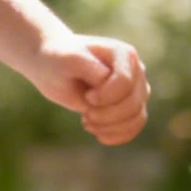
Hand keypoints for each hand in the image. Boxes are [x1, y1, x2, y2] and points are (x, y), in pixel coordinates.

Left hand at [31, 36, 148, 145]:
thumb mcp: (68, 60)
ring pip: (137, 117)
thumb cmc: (59, 60)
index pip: (125, 83)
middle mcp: (136, 71)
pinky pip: (134, 126)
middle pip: (134, 103)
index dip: (106, 97)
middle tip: (86, 115)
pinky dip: (118, 135)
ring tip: (88, 123)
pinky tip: (98, 135)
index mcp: (124, 54)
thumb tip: (107, 78)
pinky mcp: (130, 105)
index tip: (87, 97)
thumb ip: (89, 66)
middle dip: (107, 115)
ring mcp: (136, 89)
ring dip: (111, 127)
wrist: (53, 68)